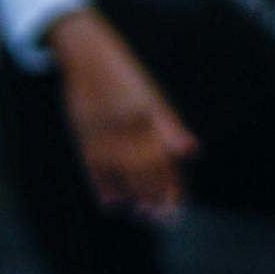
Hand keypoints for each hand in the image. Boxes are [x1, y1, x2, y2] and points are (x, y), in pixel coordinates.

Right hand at [50, 7, 198, 221]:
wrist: (87, 55)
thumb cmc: (123, 76)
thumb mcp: (151, 96)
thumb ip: (169, 126)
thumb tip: (190, 152)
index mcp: (150, 114)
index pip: (165, 158)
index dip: (171, 184)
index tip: (175, 207)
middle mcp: (130, 124)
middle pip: (146, 169)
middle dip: (154, 196)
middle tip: (159, 219)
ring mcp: (106, 130)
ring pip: (122, 172)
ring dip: (132, 195)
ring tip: (140, 213)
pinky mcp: (84, 134)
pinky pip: (94, 167)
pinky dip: (103, 186)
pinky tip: (112, 202)